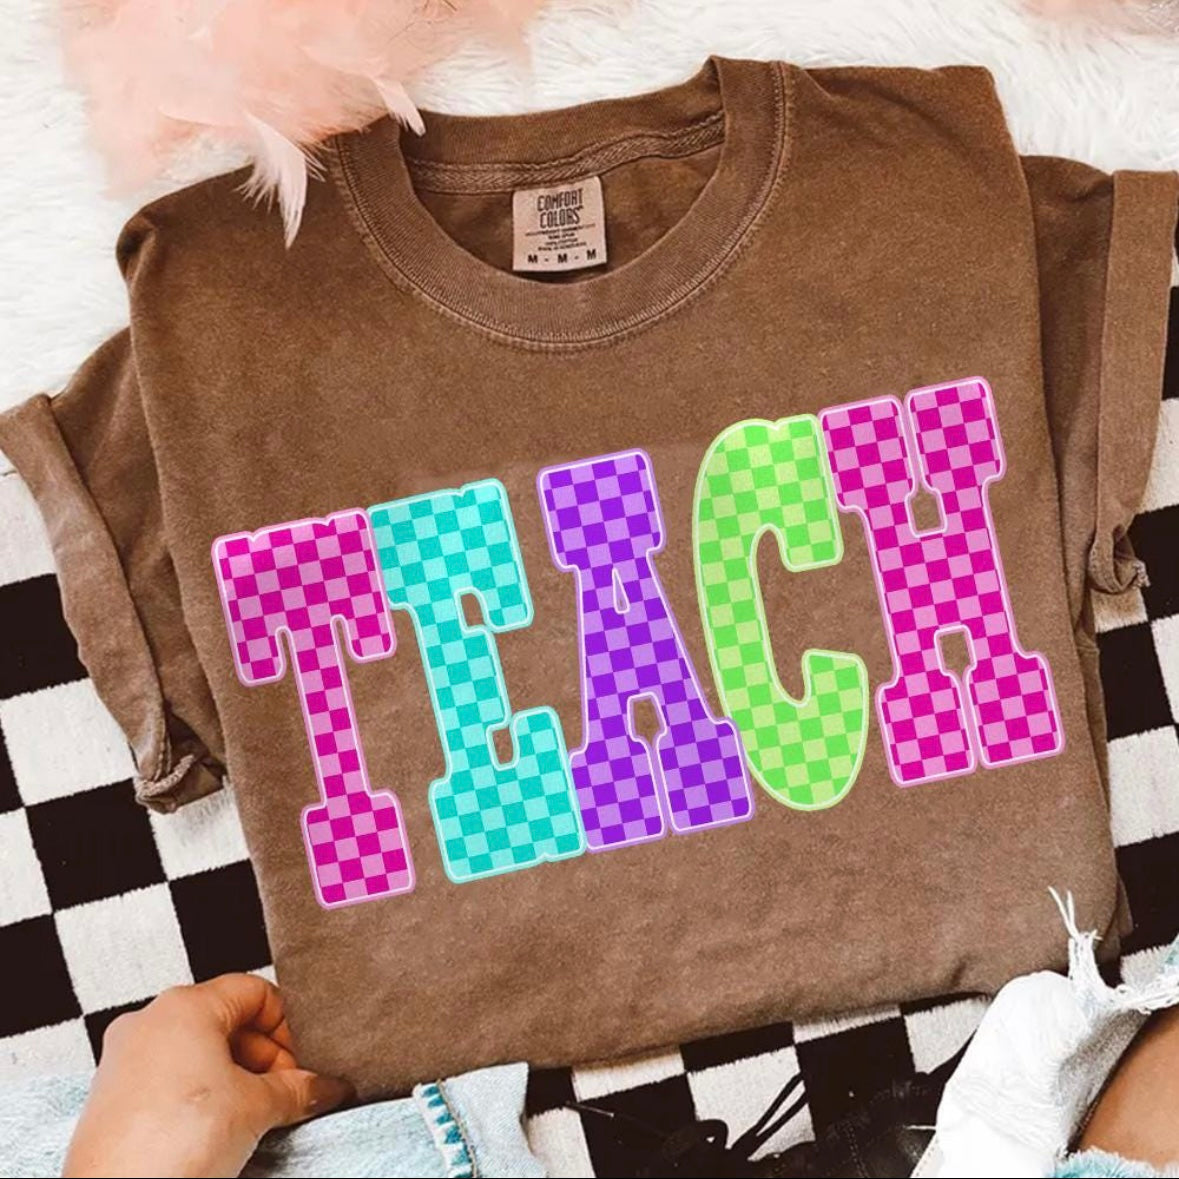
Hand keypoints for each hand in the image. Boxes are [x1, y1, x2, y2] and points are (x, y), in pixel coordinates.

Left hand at [63, 973, 353, 1177]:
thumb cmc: (174, 1142)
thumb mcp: (256, 1107)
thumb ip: (298, 1088)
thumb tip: (326, 1087)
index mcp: (184, 1004)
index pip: (255, 992)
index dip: (287, 1024)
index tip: (304, 1059)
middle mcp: (149, 1020)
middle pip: (228, 1020)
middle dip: (266, 1055)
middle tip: (289, 1091)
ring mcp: (126, 1057)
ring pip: (199, 1050)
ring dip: (237, 1076)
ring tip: (258, 1113)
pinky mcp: (113, 1094)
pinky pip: (171, 1076)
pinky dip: (203, 1092)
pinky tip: (221, 1126)